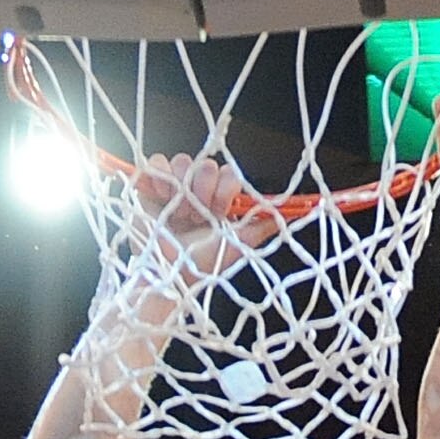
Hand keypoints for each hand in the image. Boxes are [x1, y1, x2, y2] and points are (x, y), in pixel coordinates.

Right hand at [122, 149, 279, 293]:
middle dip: (204, 189)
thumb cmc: (201, 266)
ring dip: (183, 186)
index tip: (220, 211)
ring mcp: (171, 188)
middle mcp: (195, 191)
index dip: (226, 189)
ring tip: (178, 213)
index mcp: (217, 201)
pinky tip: (162, 198)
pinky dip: (160, 176)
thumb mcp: (240, 245)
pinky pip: (156, 163)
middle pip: (207, 165)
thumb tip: (291, 212)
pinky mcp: (148, 187)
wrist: (168, 277)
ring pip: (184, 161)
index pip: (229, 174)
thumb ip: (263, 225)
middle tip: (197, 214)